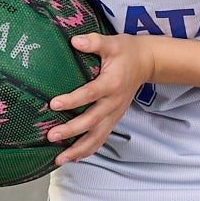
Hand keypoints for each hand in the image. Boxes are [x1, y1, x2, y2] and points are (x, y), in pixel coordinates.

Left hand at [47, 33, 155, 163]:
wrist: (147, 63)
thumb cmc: (127, 52)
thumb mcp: (112, 42)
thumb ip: (94, 42)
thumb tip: (75, 41)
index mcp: (112, 83)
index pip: (90, 94)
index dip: (72, 100)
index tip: (53, 104)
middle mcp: (114, 103)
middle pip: (92, 121)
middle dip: (71, 131)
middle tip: (51, 136)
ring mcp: (115, 114)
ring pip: (97, 136)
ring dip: (78, 149)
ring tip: (60, 159)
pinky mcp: (114, 119)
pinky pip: (101, 138)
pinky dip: (88, 150)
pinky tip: (74, 158)